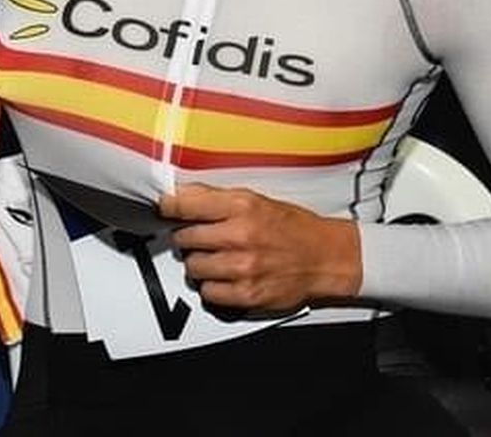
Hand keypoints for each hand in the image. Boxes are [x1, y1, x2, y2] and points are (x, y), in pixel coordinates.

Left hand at [160, 184, 360, 311]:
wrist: (326, 258)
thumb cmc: (293, 228)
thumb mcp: (258, 200)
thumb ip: (218, 199)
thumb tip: (181, 195)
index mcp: (242, 206)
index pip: (185, 204)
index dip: (168, 207)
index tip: (164, 209)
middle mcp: (240, 235)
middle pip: (184, 238)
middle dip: (189, 237)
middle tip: (202, 237)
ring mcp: (242, 267)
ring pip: (193, 267)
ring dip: (200, 263)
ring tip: (218, 258)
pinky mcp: (247, 294)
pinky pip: (208, 292)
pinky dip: (213, 286)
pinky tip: (226, 277)